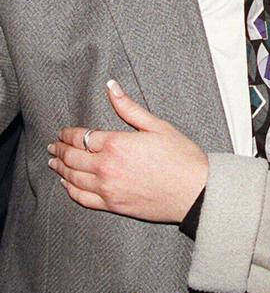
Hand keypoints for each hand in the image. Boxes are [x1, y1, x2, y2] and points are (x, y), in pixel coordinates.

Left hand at [48, 80, 207, 222]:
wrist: (194, 191)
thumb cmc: (180, 156)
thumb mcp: (157, 126)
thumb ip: (129, 108)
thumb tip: (111, 87)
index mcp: (117, 144)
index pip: (82, 137)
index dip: (68, 134)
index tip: (62, 132)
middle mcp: (107, 167)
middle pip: (73, 157)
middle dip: (60, 150)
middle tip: (52, 146)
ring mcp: (107, 189)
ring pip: (73, 178)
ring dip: (60, 168)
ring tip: (53, 162)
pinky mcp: (112, 205)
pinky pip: (82, 198)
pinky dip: (70, 190)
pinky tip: (66, 184)